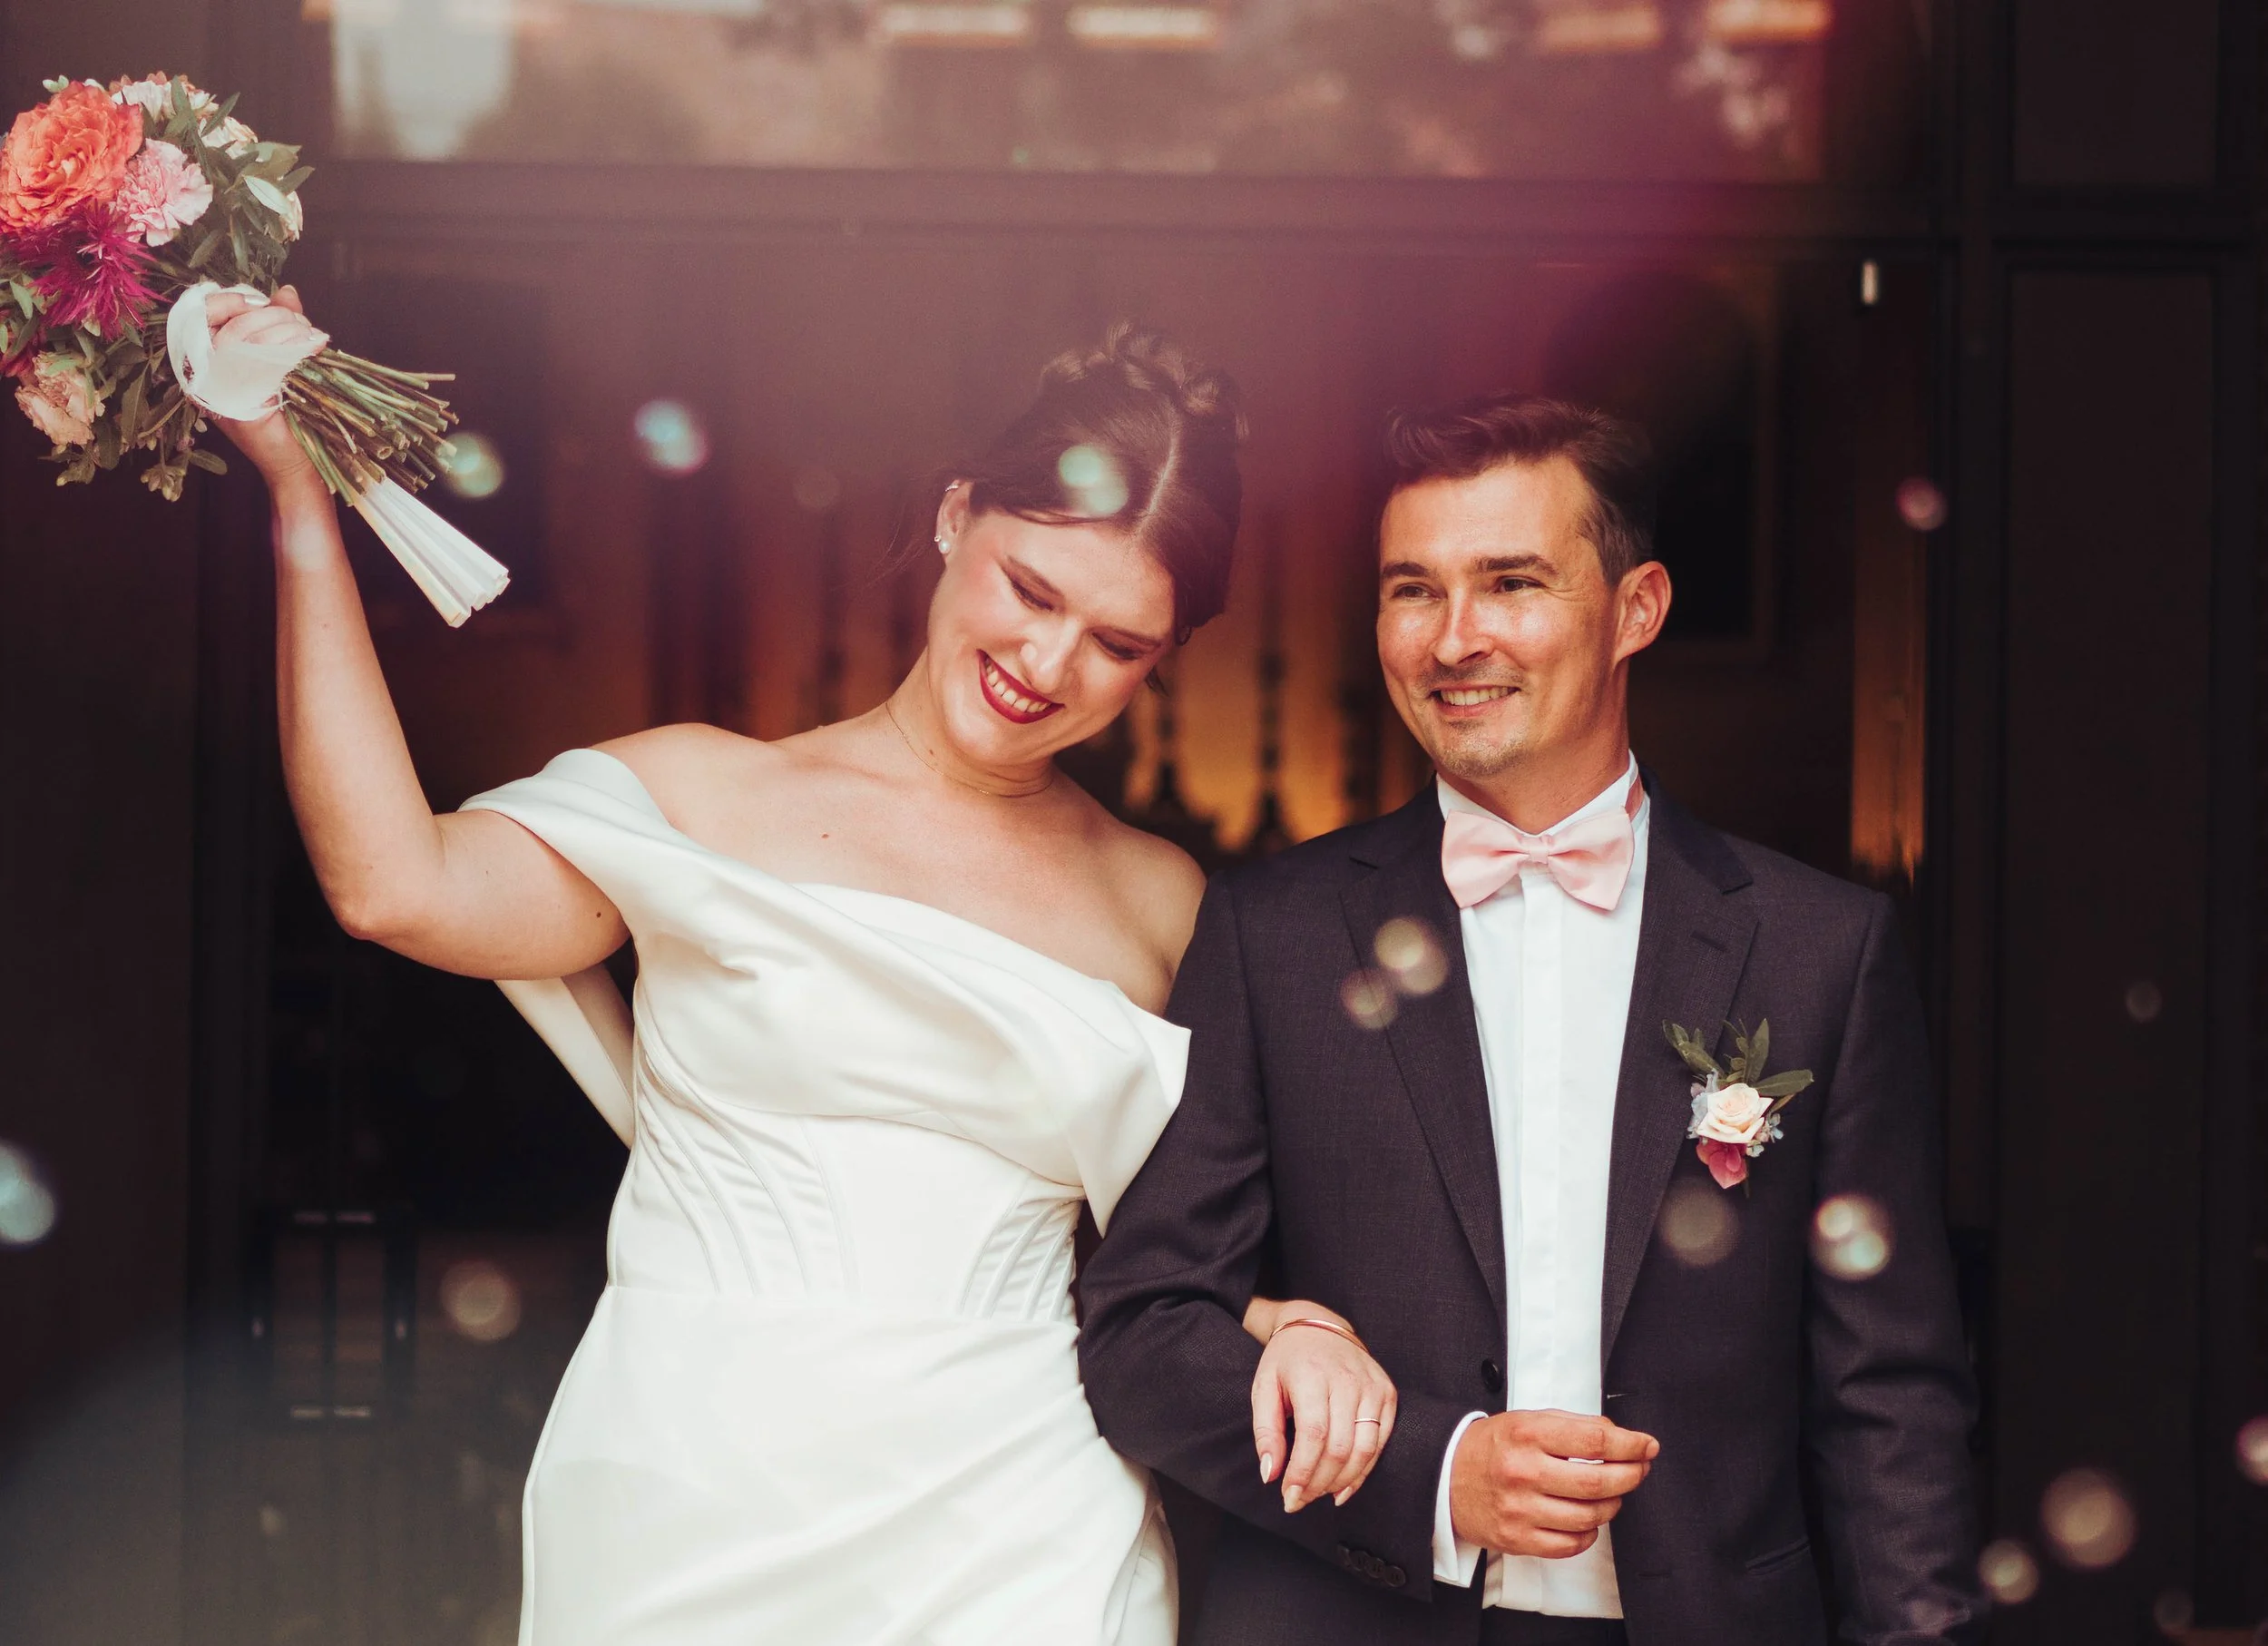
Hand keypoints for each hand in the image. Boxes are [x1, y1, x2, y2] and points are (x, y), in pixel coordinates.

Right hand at [204, 285, 326, 498]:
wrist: (297, 463)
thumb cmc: (290, 416)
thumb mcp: (281, 360)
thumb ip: (279, 325)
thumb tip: (285, 292)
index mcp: (208, 360)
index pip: (203, 314)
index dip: (231, 300)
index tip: (263, 301)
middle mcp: (203, 375)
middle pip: (226, 324)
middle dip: (269, 316)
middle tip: (299, 324)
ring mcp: (216, 391)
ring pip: (239, 338)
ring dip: (282, 329)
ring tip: (310, 337)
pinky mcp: (236, 405)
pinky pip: (254, 362)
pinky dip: (287, 349)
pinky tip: (312, 347)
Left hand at [1247, 1301, 1397, 1512]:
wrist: (1318, 1326)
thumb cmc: (1286, 1361)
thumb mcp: (1263, 1388)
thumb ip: (1265, 1431)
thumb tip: (1270, 1475)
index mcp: (1312, 1374)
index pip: (1313, 1435)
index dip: (1303, 1472)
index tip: (1289, 1495)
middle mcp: (1347, 1380)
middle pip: (1339, 1447)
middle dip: (1319, 1483)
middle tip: (1300, 1500)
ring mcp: (1372, 1386)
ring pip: (1364, 1450)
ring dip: (1341, 1482)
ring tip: (1319, 1494)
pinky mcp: (1387, 1393)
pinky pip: (1379, 1442)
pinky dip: (1363, 1470)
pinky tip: (1343, 1487)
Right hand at [1448, 1409, 1656, 1557]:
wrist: (1445, 1476)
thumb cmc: (1492, 1447)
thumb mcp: (1526, 1420)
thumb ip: (1572, 1425)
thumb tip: (1619, 1436)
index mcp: (1527, 1434)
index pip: (1595, 1439)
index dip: (1631, 1444)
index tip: (1647, 1446)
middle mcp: (1523, 1471)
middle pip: (1598, 1480)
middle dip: (1631, 1475)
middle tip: (1640, 1469)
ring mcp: (1520, 1509)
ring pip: (1590, 1516)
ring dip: (1613, 1505)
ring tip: (1612, 1494)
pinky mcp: (1517, 1539)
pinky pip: (1571, 1544)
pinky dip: (1589, 1533)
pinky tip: (1588, 1519)